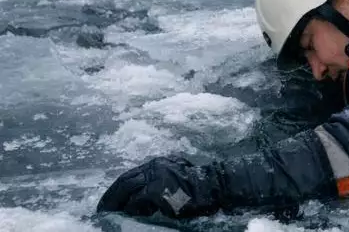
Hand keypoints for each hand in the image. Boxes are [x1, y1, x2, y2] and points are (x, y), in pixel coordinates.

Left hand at [96, 157, 224, 218]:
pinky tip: (130, 216)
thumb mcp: (176, 178)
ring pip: (127, 189)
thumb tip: (141, 200)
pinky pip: (137, 201)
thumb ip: (160, 181)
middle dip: (110, 197)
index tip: (109, 201)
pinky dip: (132, 209)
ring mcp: (156, 177)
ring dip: (116, 204)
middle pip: (124, 181)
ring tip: (109, 215)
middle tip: (102, 211)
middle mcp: (155, 166)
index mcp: (158, 163)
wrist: (216, 186)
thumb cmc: (199, 187)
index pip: (130, 175)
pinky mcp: (158, 190)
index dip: (117, 189)